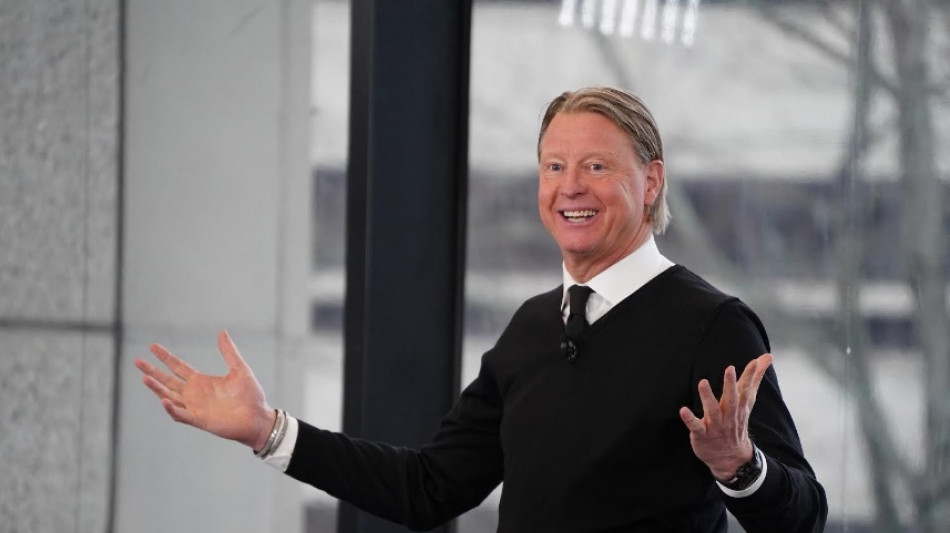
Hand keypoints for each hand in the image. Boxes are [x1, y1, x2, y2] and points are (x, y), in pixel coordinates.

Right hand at [134, 330, 275, 450]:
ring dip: (157, 389)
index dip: (165, 357)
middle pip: (168, 381)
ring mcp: (195, 407)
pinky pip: (181, 414)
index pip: (177, 367)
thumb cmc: (250, 395)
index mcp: (201, 381)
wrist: (258, 417)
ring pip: (170, 396)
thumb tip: (221, 332)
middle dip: (153, 372)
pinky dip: (172, 408)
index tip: (152, 346)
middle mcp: (194, 394)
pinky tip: (165, 400)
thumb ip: (229, 352)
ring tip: (145, 378)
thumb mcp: (239, 369)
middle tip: (137, 361)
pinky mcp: (199, 420)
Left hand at [678, 353, 772, 479]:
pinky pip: (696, 426)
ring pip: (713, 411)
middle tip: (730, 368)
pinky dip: (690, 419)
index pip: (746, 389)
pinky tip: (683, 410)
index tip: (755, 361)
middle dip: (731, 384)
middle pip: (732, 399)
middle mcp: (729, 415)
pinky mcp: (702, 434)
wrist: (731, 458)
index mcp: (739, 406)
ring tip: (702, 382)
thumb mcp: (746, 401)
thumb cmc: (736, 421)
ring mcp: (716, 425)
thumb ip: (754, 378)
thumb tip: (768, 356)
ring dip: (707, 397)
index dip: (751, 376)